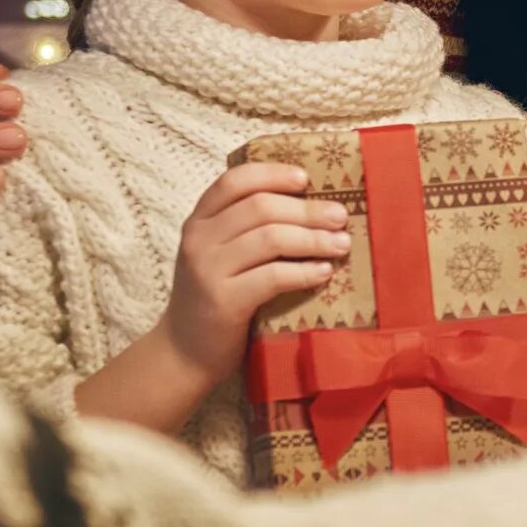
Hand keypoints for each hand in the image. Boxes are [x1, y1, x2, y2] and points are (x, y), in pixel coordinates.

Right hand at [157, 163, 350, 376]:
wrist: (185, 352)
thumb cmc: (216, 297)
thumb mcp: (219, 255)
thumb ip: (246, 230)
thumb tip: (310, 205)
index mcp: (199, 219)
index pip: (235, 181)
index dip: (273, 174)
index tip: (307, 178)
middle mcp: (199, 238)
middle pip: (260, 207)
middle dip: (307, 210)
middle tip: (340, 216)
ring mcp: (208, 269)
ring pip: (270, 238)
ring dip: (313, 239)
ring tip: (341, 244)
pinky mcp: (223, 301)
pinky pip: (272, 277)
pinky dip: (304, 272)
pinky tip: (324, 272)